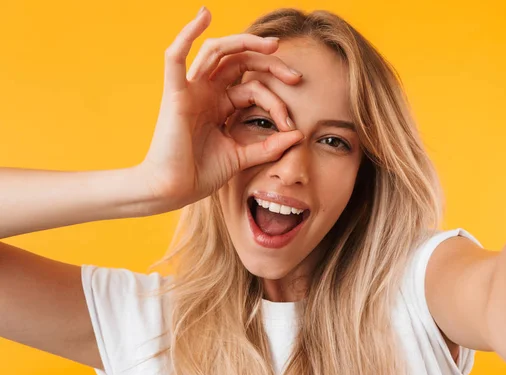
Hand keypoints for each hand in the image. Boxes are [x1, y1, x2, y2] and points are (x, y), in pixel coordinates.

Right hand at [137, 7, 302, 211]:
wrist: (173, 191)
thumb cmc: (200, 174)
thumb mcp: (242, 157)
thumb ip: (268, 146)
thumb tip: (298, 135)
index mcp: (220, 105)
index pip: (253, 88)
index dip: (276, 103)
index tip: (290, 126)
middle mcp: (206, 92)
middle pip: (240, 62)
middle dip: (270, 64)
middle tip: (294, 76)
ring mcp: (190, 90)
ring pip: (218, 52)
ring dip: (246, 43)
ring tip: (273, 45)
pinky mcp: (175, 93)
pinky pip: (176, 56)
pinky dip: (188, 33)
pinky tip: (204, 14)